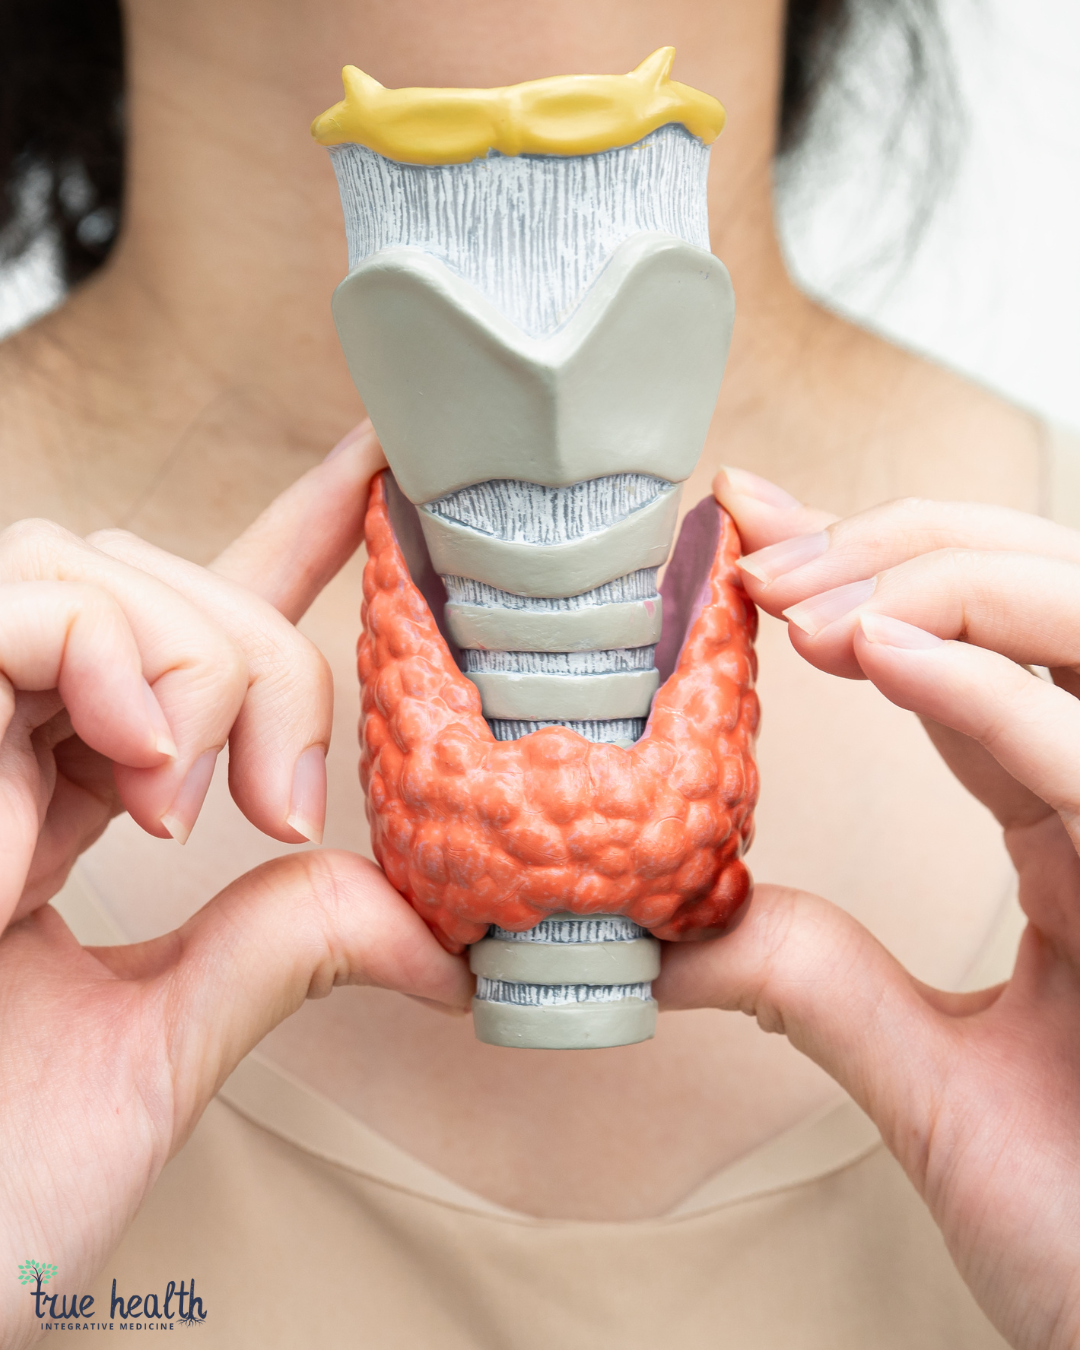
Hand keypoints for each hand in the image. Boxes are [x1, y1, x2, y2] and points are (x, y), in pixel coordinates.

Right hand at [0, 425, 472, 1348]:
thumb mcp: (160, 1049)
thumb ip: (284, 949)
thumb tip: (442, 936)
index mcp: (72, 793)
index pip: (194, 628)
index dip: (293, 531)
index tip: (378, 463)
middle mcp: (2, 741)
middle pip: (155, 580)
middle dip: (257, 662)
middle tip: (273, 810)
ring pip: (85, 563)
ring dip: (176, 663)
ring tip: (165, 802)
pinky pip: (12, 604)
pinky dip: (91, 663)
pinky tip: (107, 777)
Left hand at [657, 469, 1079, 1349]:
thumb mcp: (932, 1083)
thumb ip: (818, 984)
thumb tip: (664, 927)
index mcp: (1074, 839)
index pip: (971, 659)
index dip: (864, 577)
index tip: (745, 532)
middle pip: (1043, 594)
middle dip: (899, 544)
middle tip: (758, 549)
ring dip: (937, 582)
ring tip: (800, 601)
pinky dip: (995, 693)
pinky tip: (886, 655)